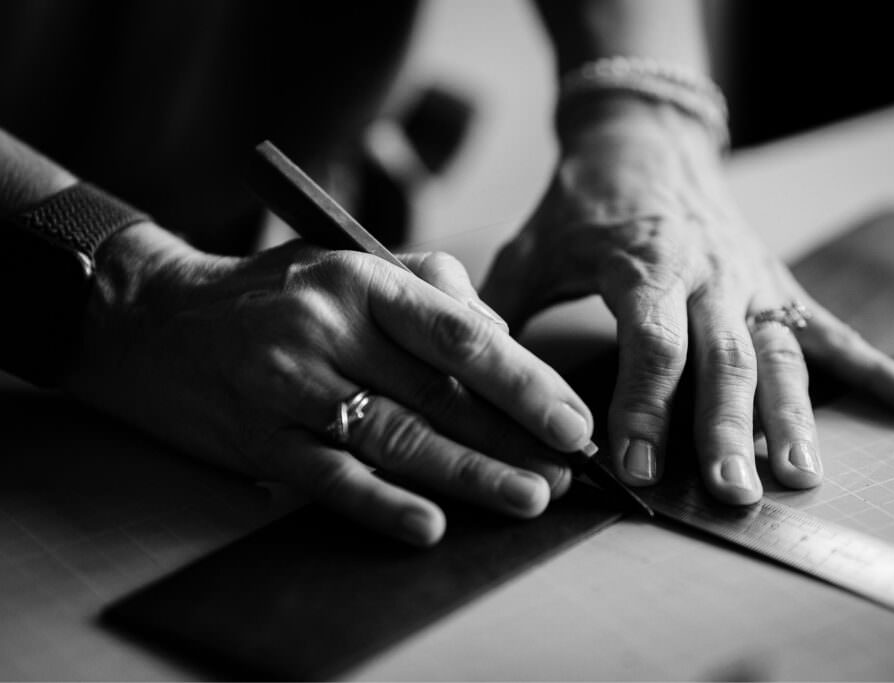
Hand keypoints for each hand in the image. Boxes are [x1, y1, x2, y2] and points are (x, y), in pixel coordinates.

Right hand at [67, 224, 594, 544]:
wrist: (153, 320)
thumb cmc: (273, 293)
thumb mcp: (351, 262)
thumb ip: (432, 287)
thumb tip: (502, 338)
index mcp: (363, 280)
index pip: (462, 336)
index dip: (525, 383)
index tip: (571, 420)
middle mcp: (328, 329)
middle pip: (438, 394)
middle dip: (512, 438)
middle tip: (567, 474)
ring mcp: (289, 386)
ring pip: (395, 437)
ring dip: (468, 474)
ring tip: (526, 498)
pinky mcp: (258, 438)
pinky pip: (329, 477)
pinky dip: (380, 504)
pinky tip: (429, 524)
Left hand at [481, 96, 893, 503]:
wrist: (646, 139)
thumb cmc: (581, 202)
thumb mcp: (530, 247)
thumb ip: (502, 312)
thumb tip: (472, 380)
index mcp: (643, 264)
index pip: (650, 341)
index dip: (642, 405)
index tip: (631, 466)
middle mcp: (707, 274)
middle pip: (723, 358)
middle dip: (726, 429)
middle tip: (730, 492)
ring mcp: (751, 280)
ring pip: (780, 353)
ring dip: (792, 417)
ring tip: (799, 477)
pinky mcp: (778, 283)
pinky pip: (831, 328)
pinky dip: (877, 367)